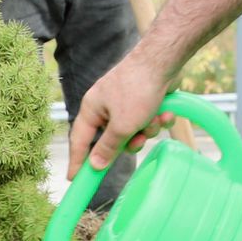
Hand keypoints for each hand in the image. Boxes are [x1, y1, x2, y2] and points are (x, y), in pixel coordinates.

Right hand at [68, 53, 177, 176]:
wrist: (163, 60)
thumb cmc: (137, 89)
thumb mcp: (122, 125)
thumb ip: (108, 147)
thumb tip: (94, 166)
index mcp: (92, 109)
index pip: (79, 141)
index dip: (77, 161)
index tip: (74, 180)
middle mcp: (105, 105)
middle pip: (113, 139)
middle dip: (131, 141)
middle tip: (139, 139)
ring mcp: (125, 102)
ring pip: (134, 131)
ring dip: (148, 129)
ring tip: (156, 118)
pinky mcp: (144, 99)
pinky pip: (147, 120)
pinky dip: (157, 118)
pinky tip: (166, 112)